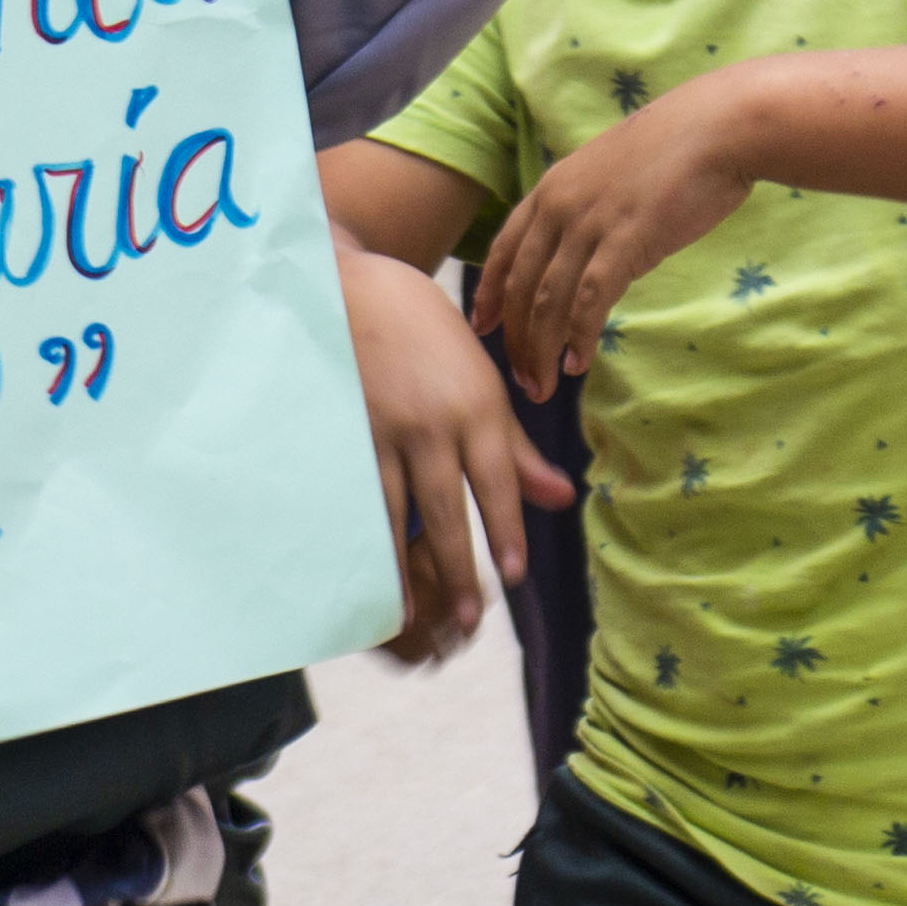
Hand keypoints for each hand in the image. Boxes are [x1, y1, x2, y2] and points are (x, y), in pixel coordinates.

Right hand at [338, 247, 569, 661]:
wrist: (356, 285)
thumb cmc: (429, 335)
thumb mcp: (483, 382)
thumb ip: (517, 450)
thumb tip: (562, 499)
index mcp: (476, 406)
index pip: (496, 481)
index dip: (504, 530)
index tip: (513, 575)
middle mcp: (432, 422)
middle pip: (446, 507)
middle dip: (457, 566)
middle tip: (468, 620)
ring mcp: (382, 429)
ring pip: (395, 510)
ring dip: (401, 567)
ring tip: (405, 614)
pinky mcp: (344, 433)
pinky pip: (355, 496)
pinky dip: (359, 536)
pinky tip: (359, 570)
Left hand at [469, 77, 756, 399]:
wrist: (719, 126)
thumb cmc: (677, 147)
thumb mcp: (612, 171)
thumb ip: (590, 206)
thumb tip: (590, 244)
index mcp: (552, 187)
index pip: (504, 249)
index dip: (489, 292)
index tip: (482, 326)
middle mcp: (559, 207)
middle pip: (519, 285)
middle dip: (514, 338)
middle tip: (519, 376)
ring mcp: (589, 224)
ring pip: (547, 301)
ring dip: (541, 350)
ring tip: (542, 386)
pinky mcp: (625, 242)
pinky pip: (590, 301)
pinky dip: (580, 337)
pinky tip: (578, 363)